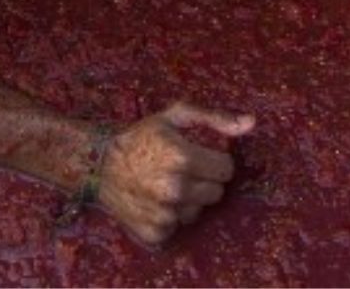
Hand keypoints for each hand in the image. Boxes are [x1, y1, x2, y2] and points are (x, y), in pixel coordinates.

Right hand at [95, 101, 253, 244]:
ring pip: (198, 212)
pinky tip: (155, 201)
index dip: (214, 161)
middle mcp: (174, 190)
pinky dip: (171, 217)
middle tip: (181, 171)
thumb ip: (215, 119)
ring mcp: (164, 215)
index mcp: (182, 158)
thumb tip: (251, 124)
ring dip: (188, 201)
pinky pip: (178, 227)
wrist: (98, 165)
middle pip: (216, 193)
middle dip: (204, 181)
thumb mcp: (175, 117)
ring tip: (166, 185)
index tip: (197, 156)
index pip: (226, 169)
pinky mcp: (154, 233)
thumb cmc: (141, 137)